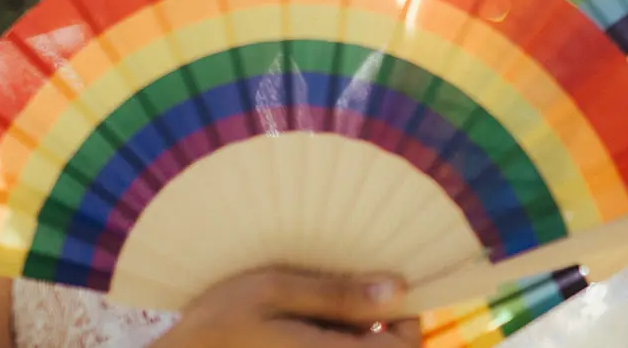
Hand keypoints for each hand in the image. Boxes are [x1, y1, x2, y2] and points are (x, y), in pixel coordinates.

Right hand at [154, 268, 420, 347]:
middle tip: (356, 287)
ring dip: (353, 332)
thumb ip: (337, 294)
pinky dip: (331, 339)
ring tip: (321, 303)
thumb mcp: (275, 291)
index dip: (407, 316)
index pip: (405, 345)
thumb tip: (397, 288)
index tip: (389, 286)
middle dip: (379, 323)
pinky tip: (305, 323)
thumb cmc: (220, 323)